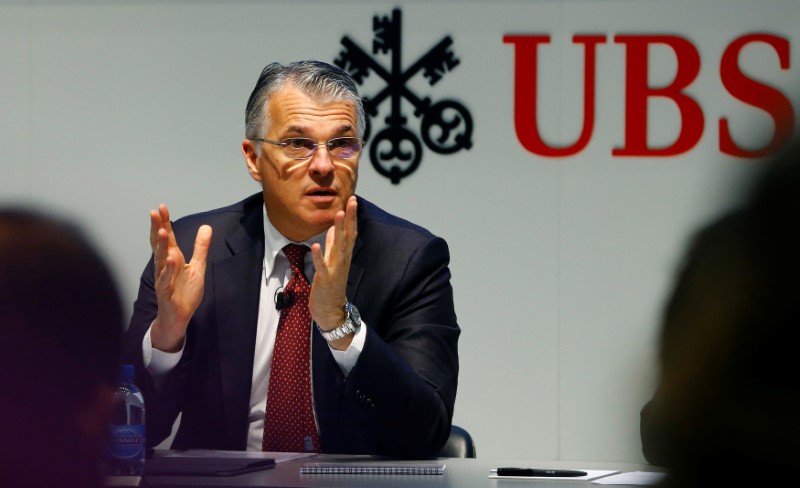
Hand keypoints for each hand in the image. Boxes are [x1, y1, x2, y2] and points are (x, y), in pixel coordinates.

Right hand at [149, 204, 211, 351]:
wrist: (179, 316)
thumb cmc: (185, 292)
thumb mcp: (198, 266)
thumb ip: (201, 248)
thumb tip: (206, 227)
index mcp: (173, 258)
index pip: (168, 238)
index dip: (165, 223)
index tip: (162, 207)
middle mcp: (165, 265)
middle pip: (160, 244)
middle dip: (158, 228)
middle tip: (155, 212)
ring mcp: (163, 278)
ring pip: (161, 259)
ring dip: (161, 246)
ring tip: (163, 231)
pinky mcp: (165, 291)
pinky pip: (166, 279)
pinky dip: (169, 269)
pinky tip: (171, 259)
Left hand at [309, 196, 356, 347]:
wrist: (331, 312)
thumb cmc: (330, 286)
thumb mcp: (332, 262)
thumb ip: (332, 245)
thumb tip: (331, 229)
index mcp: (343, 255)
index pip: (350, 232)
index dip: (351, 216)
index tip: (352, 199)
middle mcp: (342, 260)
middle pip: (348, 236)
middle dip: (350, 218)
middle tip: (352, 201)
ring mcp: (335, 270)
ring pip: (338, 248)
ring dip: (338, 231)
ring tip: (338, 215)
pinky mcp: (325, 280)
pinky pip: (322, 267)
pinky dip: (319, 256)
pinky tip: (314, 245)